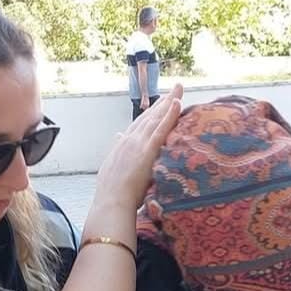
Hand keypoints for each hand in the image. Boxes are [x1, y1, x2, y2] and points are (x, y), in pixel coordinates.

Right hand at [94, 85, 181, 209]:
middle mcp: (129, 139)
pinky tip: (177, 103)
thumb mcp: (111, 166)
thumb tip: (118, 135)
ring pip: (156, 118)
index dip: (151, 112)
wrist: (111, 202)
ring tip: (179, 89)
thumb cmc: (112, 191)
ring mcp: (138, 143)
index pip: (139, 123)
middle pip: (149, 116)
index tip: (160, 102)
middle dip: (163, 101)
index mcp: (122, 144)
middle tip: (175, 88)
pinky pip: (161, 129)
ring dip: (169, 102)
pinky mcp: (146, 151)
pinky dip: (170, 115)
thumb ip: (116, 149)